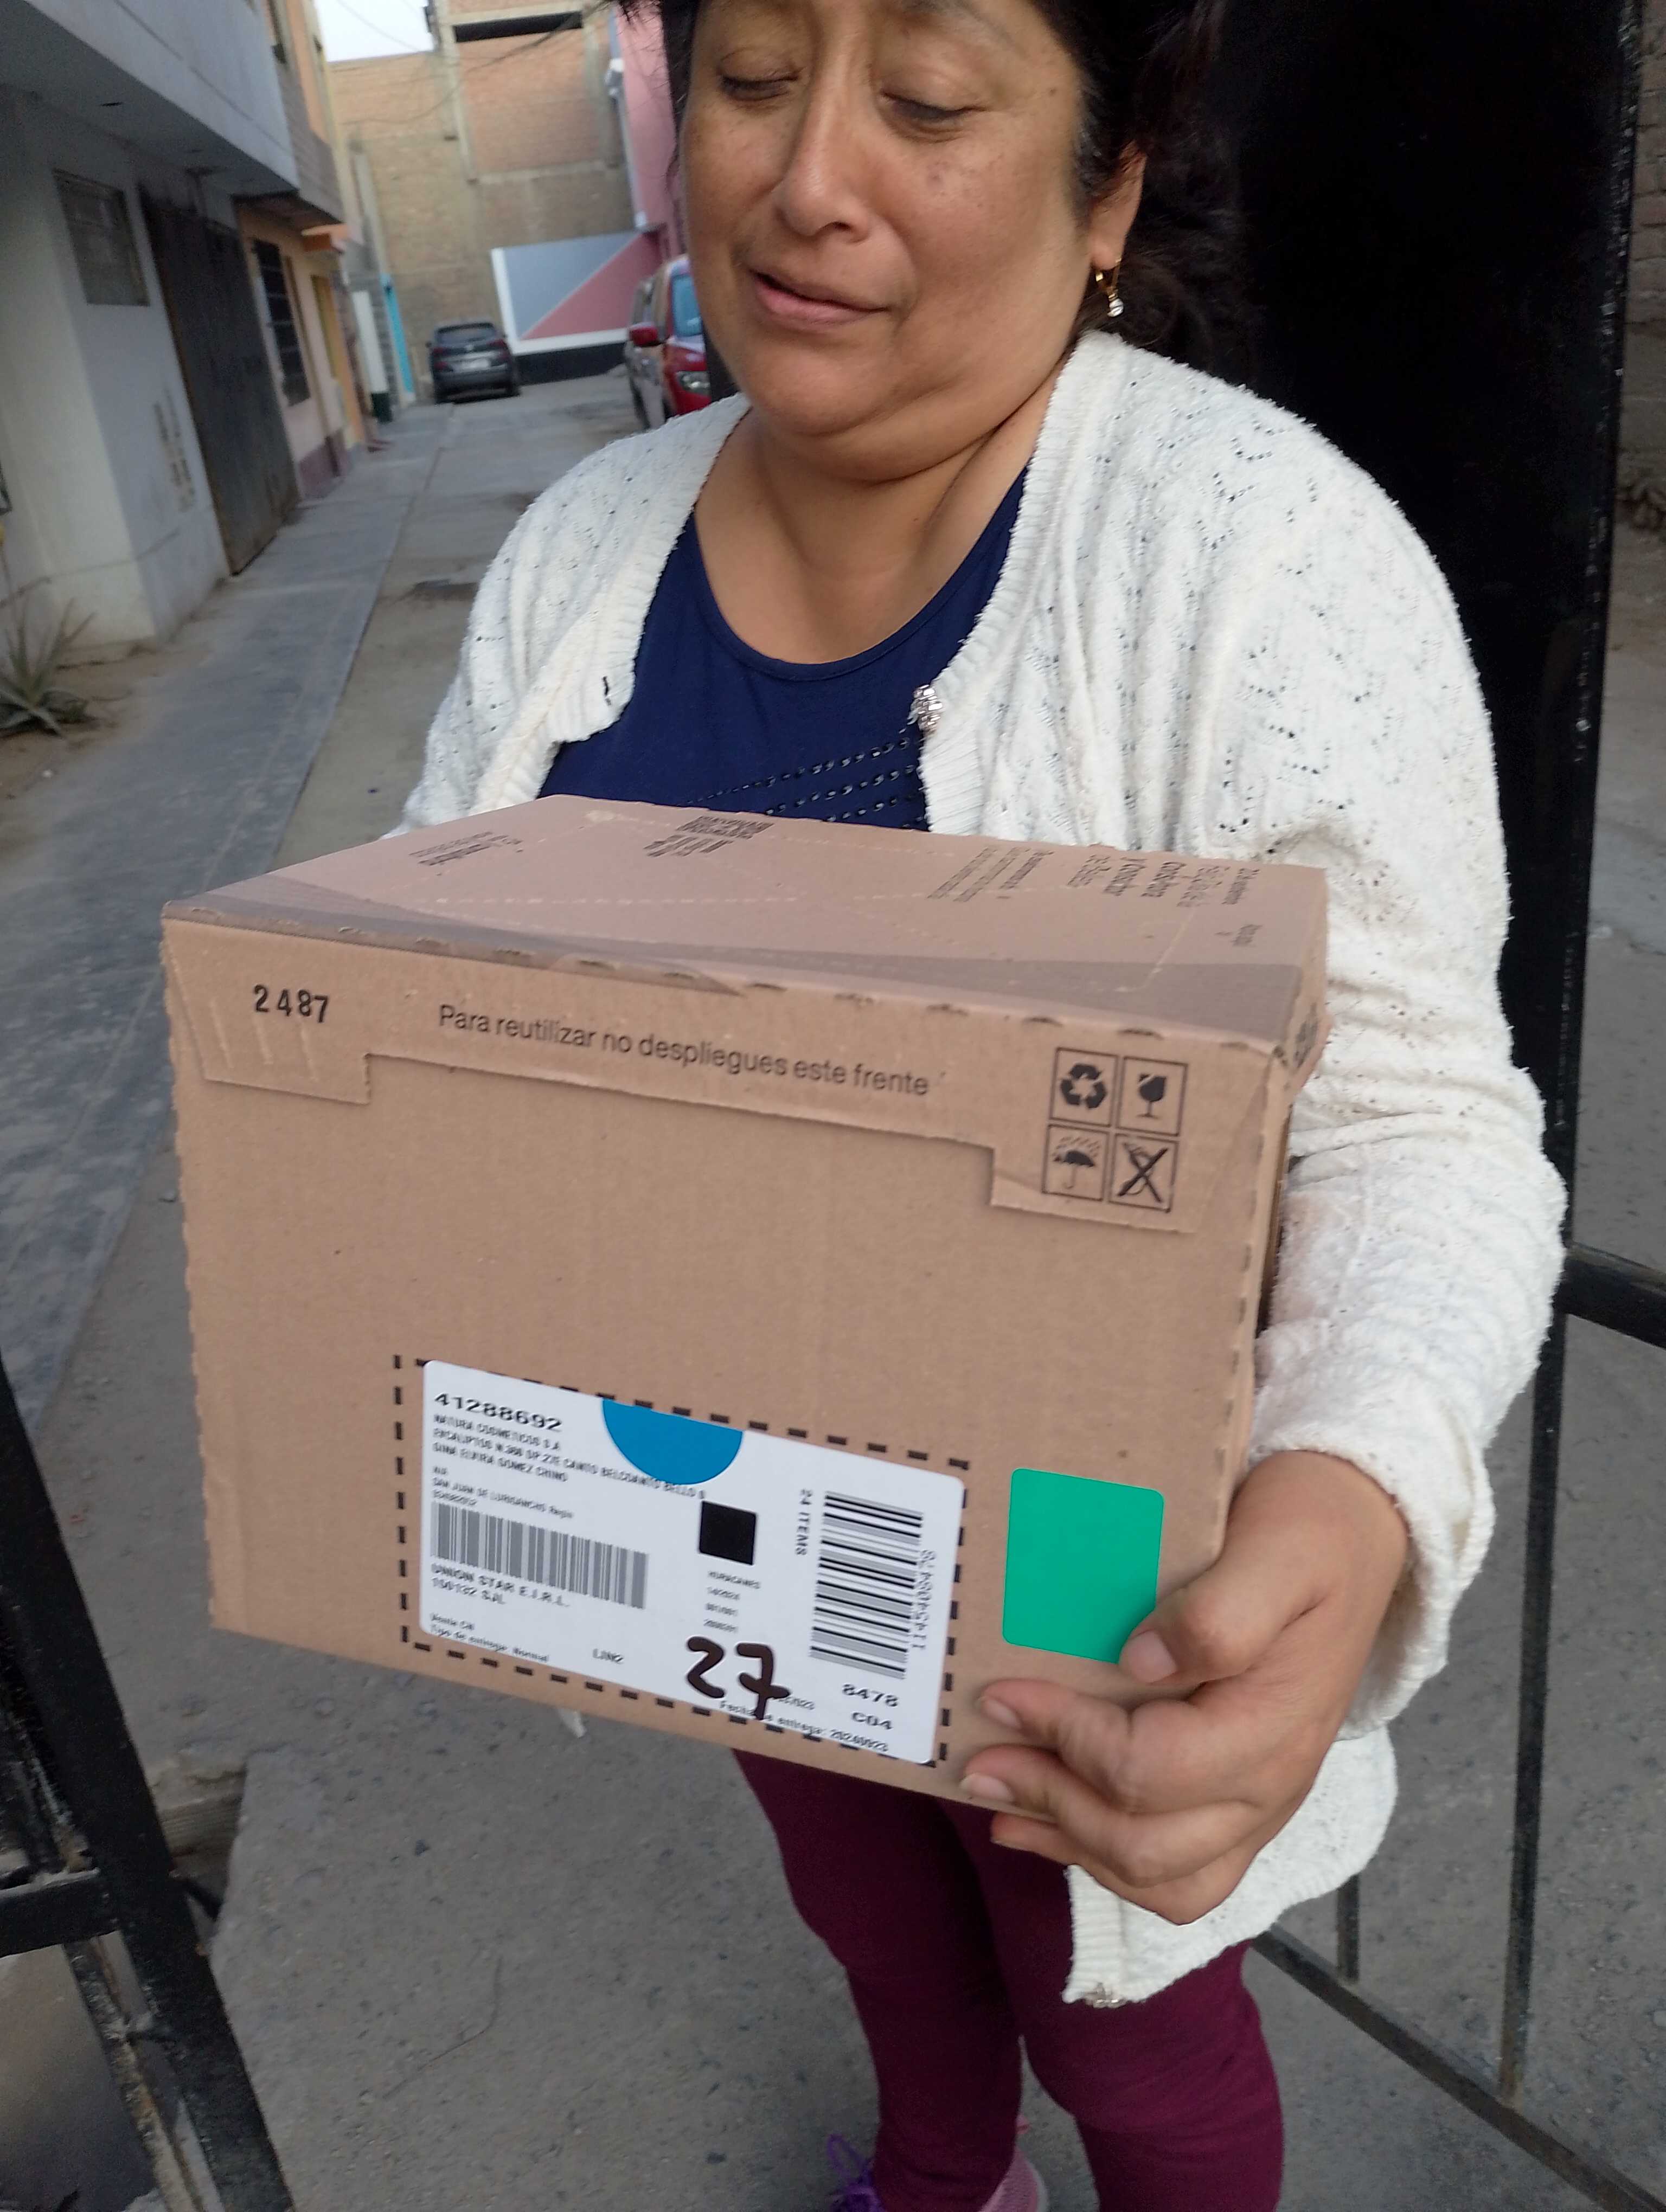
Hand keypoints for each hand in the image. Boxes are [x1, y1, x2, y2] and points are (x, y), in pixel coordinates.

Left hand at [961, 1451, 1408, 1923]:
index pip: (1149, 1769)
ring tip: (1002, 1803)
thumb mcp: (1278, 1551)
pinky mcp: (1243, 1803)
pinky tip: (1051, 1824)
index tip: (1001, 1693)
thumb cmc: (1310, 1533)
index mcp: (1274, 1726)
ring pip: (1159, 1879)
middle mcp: (1270, 1784)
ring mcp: (1259, 1803)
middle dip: (1050, 1801)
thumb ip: (1220, 1614)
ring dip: (1070, 1844)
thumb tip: (1141, 1662)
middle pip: (1144, 1843)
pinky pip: (1178, 1874)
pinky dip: (1106, 1859)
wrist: (1359, 1534)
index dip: (1063, 1738)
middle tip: (980, 1758)